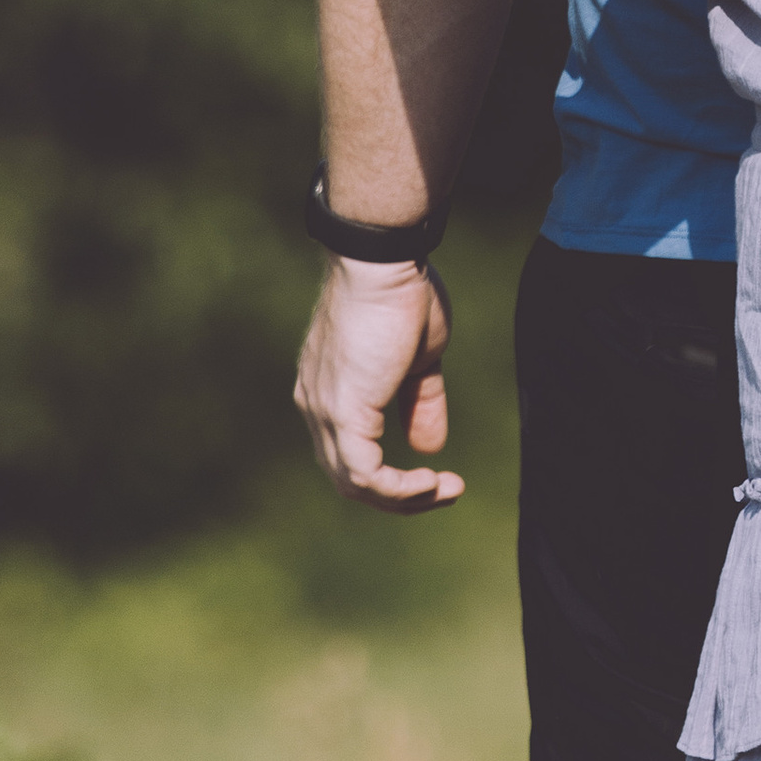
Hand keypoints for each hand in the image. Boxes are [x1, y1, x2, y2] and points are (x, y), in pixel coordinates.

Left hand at [294, 256, 463, 509]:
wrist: (381, 263)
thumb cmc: (402, 295)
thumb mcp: (420, 358)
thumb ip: (420, 402)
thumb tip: (430, 448)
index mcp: (328, 391)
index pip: (349, 453)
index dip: (390, 474)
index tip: (435, 474)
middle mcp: (316, 406)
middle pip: (347, 477)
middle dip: (398, 494)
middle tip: (444, 491)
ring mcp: (324, 412)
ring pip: (353, 483)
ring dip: (402, 497)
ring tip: (444, 490)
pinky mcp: (342, 413)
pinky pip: (364, 474)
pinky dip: (398, 489)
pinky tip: (430, 483)